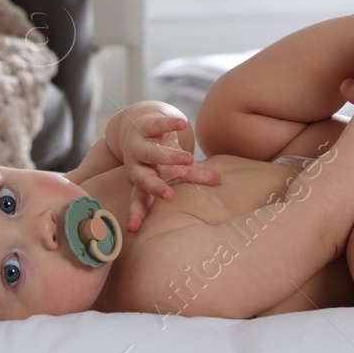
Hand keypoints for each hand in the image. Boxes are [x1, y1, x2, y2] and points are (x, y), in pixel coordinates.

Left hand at [116, 113, 221, 232]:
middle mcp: (136, 166)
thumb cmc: (159, 157)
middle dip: (155, 187)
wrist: (139, 127)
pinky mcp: (144, 126)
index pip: (138, 200)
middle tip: (170, 196)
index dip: (136, 213)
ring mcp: (139, 146)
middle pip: (143, 180)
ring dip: (169, 157)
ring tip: (189, 159)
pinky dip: (169, 125)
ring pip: (150, 153)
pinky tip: (183, 124)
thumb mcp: (175, 169)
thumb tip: (219, 180)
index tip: (134, 228)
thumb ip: (195, 176)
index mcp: (142, 181)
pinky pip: (156, 125)